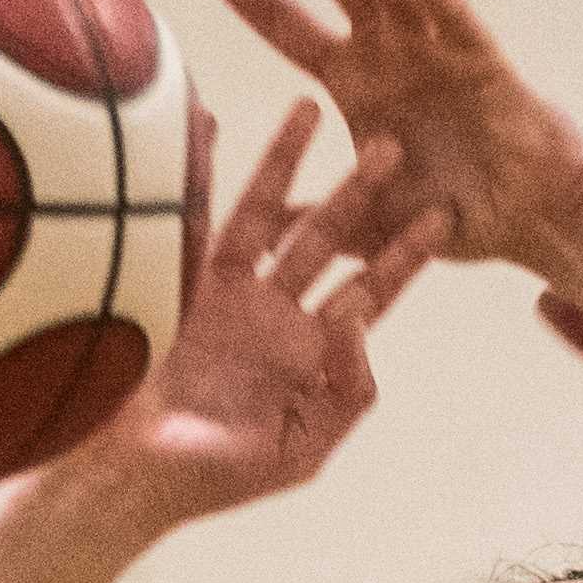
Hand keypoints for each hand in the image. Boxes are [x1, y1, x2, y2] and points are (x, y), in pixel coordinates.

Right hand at [45, 95, 445, 529]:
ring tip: (309, 107)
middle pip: (326, 240)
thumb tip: (361, 317)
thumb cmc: (222, 475)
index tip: (443, 215)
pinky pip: (194, 214)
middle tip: (393, 142)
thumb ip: (347, 390)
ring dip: (287, 162)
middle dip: (359, 193)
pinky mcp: (180, 283)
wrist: (139, 475)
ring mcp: (229, 293)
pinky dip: (198, 168)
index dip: (405, 256)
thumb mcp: (304, 447)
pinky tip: (209, 120)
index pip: (369, 292)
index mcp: (312, 352)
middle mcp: (276, 313)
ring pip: (266, 214)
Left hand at [190, 0, 582, 275]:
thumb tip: (250, 233)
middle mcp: (389, 48)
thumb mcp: (366, 221)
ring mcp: (434, 47)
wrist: (531, 220)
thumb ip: (312, 217)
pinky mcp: (481, 62)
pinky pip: (451, 17)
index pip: (281, 21)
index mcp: (354, 79)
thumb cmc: (455, 214)